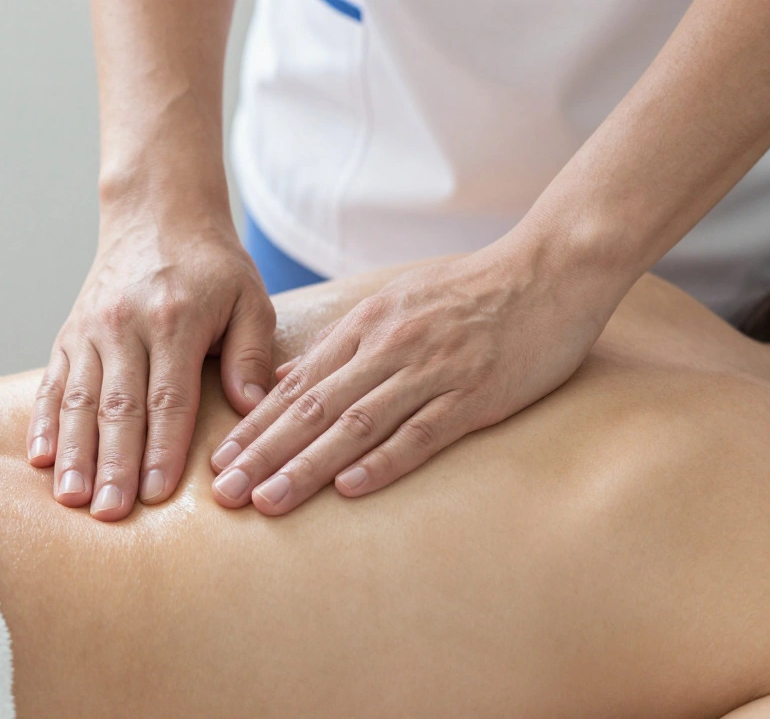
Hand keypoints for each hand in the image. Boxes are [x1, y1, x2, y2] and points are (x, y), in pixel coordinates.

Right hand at [28, 212, 274, 520]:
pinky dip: (44, 422)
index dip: (162, 448)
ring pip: (79, 399)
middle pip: (118, 406)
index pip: (169, 396)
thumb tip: (251, 408)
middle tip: (110, 513)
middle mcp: (126, 324)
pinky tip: (40, 459)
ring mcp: (91, 328)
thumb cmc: (212, 266)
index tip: (157, 495)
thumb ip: (251, 354)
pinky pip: (53, 382)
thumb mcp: (249, 299)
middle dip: (113, 464)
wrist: (157, 214)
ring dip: (74, 452)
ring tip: (72, 499)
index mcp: (176, 318)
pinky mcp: (69, 332)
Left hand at [208, 242, 624, 514]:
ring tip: (268, 500)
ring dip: (307, 465)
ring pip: (356, 424)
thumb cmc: (471, 291)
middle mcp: (389, 348)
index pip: (296, 384)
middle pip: (312, 408)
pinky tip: (350, 489)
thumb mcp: (394, 304)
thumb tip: (282, 378)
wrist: (550, 269)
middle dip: (263, 453)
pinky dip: (384, 461)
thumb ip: (340, 345)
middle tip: (225, 492)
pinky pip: (422, 432)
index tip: (218, 461)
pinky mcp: (475, 394)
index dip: (254, 425)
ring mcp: (431, 371)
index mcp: (366, 326)